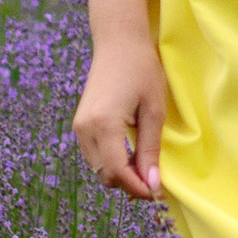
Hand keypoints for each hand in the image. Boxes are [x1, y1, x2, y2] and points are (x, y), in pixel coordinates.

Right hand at [74, 35, 166, 199]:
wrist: (118, 43)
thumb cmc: (141, 70)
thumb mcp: (153, 111)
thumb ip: (150, 150)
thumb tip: (152, 185)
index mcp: (104, 125)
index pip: (118, 173)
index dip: (138, 188)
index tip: (159, 194)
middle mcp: (85, 129)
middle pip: (106, 176)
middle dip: (130, 185)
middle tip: (156, 183)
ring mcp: (79, 127)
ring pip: (98, 169)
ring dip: (120, 175)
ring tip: (146, 169)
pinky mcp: (79, 125)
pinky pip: (94, 156)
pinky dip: (112, 163)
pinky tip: (131, 156)